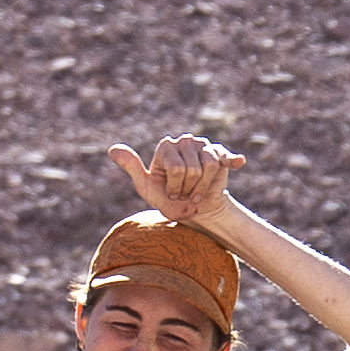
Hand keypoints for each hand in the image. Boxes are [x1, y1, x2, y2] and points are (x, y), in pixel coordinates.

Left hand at [105, 131, 240, 236]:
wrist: (193, 209)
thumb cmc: (168, 199)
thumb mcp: (146, 187)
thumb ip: (132, 167)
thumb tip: (112, 150)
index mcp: (165, 146)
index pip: (176, 169)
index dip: (175, 187)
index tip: (172, 192)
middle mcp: (184, 141)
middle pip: (191, 169)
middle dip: (189, 188)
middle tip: (186, 192)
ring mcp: (203, 145)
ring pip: (208, 168)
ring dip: (203, 188)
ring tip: (197, 190)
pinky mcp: (219, 154)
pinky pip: (224, 158)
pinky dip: (231, 161)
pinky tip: (237, 163)